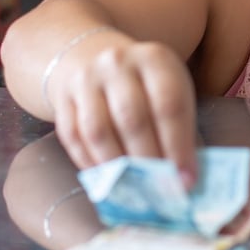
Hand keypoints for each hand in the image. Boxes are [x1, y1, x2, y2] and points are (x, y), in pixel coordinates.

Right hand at [49, 37, 198, 183]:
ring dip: (117, 167)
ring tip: (134, 191)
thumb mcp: (170, 90)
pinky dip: (91, 164)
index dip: (178, 146)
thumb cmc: (144, 86)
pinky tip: (107, 180)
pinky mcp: (64, 98)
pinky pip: (73, 137)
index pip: (169, 104)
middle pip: (132, 119)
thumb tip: (185, 179)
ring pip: (98, 130)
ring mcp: (86, 79)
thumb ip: (180, 128)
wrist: (94, 57)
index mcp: (154, 58)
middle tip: (160, 192)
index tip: (185, 180)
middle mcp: (117, 63)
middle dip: (148, 161)